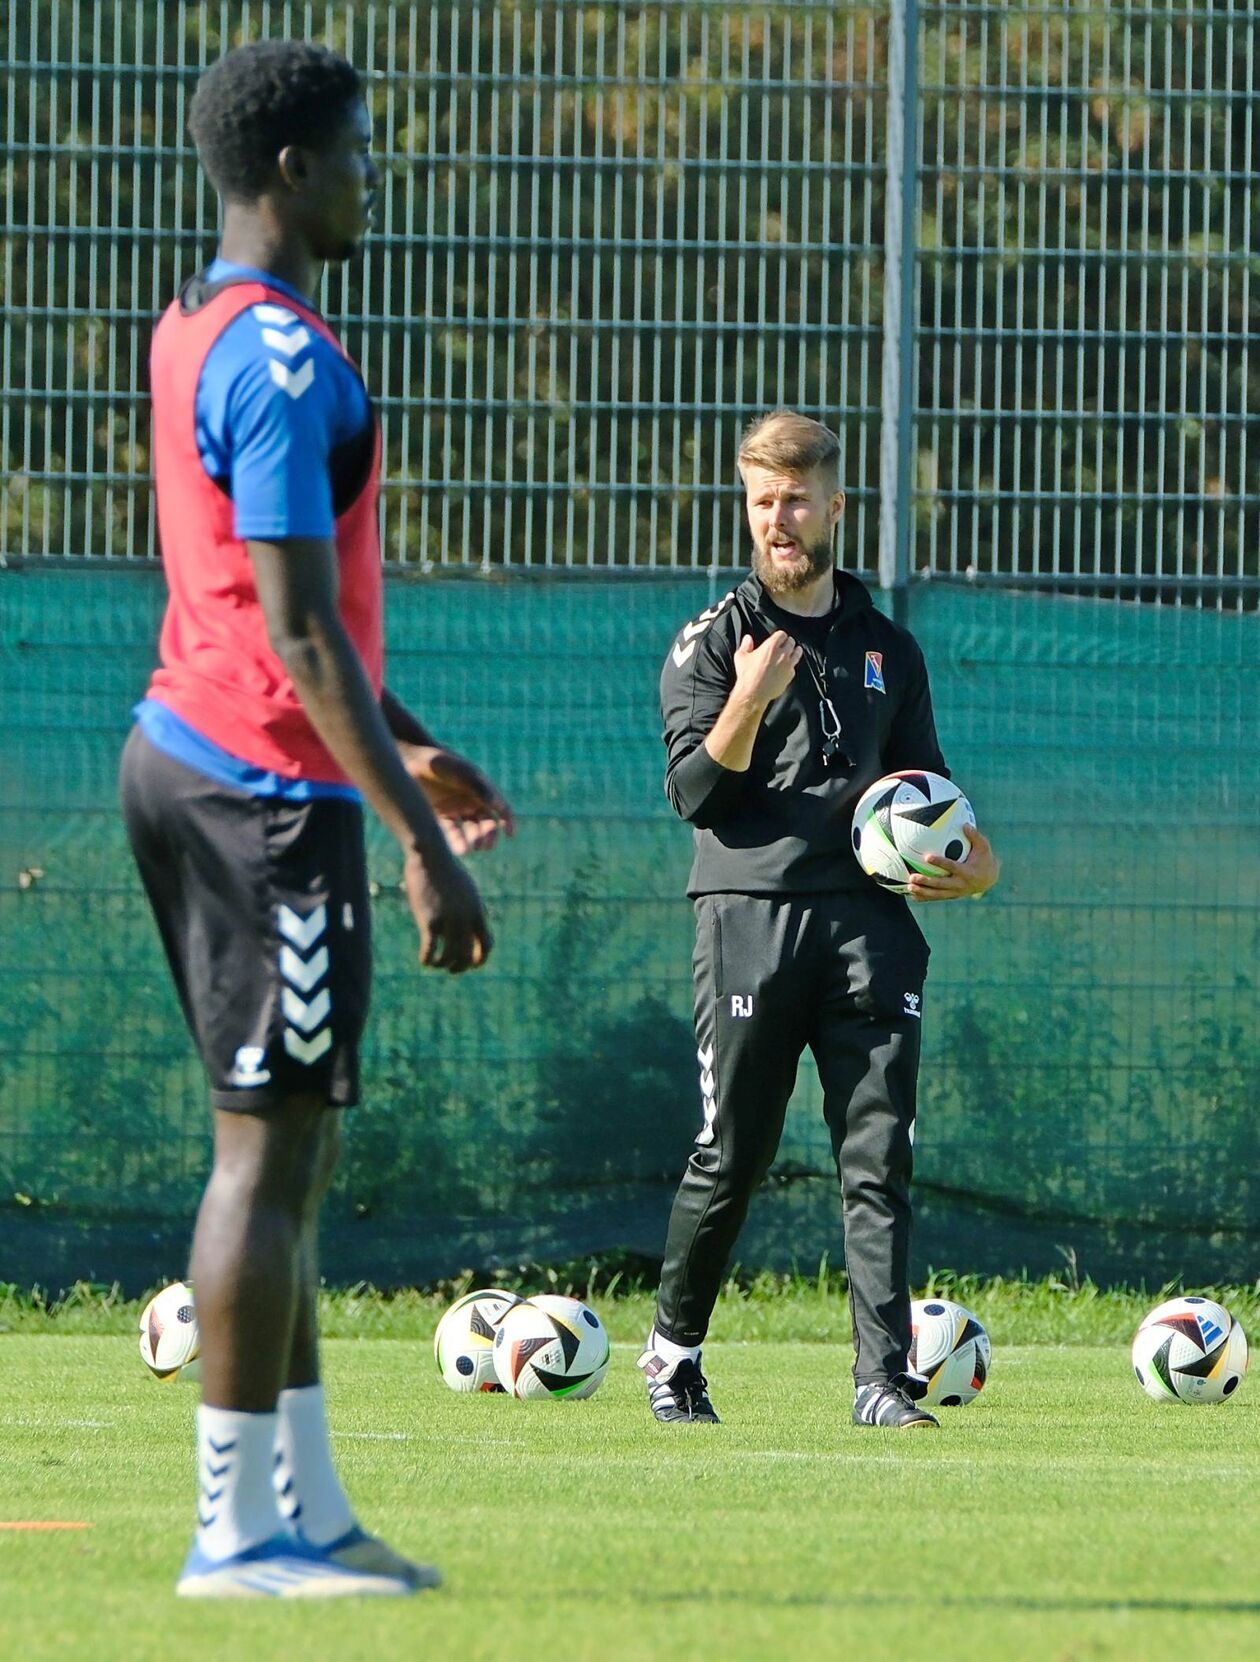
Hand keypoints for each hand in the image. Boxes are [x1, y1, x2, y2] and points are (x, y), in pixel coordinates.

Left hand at [399, 744, 515, 855]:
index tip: (510, 834)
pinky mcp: (439, 815)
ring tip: (467, 850)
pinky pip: (450, 831)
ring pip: (468, 830)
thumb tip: (497, 805)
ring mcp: (455, 808)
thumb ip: (480, 788)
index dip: (508, 821)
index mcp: (482, 789)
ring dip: (471, 841)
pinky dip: (455, 840)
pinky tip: (457, 849)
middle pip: (485, 824)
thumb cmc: (441, 763)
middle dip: (487, 836)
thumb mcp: (462, 773)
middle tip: (483, 846)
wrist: (412, 758)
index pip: (501, 808)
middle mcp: (471, 800)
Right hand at [403, 849, 492, 972]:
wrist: (431, 855)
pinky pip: (430, 950)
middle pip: (467, 955)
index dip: (480, 959)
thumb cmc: (446, 870)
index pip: (487, 944)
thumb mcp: (465, 889)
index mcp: (477, 911)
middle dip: (460, 967)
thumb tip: (470, 924)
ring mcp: (448, 920)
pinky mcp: (430, 920)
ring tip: (435, 964)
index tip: (472, 964)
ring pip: (448, 957)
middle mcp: (466, 918)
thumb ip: (470, 907)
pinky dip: (427, 960)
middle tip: (451, 969)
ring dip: (442, 964)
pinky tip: (424, 961)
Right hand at [731, 630, 802, 707]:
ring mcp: (788, 665)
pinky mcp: (790, 676)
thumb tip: (748, 638)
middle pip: (791, 642)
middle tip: (786, 644)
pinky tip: (788, 667)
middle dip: (788, 642)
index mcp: (771, 646)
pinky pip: (794, 667)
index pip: (782, 634)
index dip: (780, 636)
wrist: (753, 693)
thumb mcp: (740, 657)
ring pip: (797, 653)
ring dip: (795, 651)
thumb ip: (745, 645)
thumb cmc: (746, 675)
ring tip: (794, 651)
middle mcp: (782, 654)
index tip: (778, 638)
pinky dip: (791, 666)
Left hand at [907, 825, 999, 902]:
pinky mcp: (952, 896)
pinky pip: (937, 897)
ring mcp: (956, 892)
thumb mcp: (983, 846)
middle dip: (926, 881)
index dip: (940, 862)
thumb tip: (965, 824)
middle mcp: (961, 884)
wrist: (989, 879)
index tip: (927, 857)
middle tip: (912, 877)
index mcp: (968, 872)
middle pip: (941, 884)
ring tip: (909, 887)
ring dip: (923, 891)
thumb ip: (974, 836)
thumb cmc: (984, 859)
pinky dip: (925, 897)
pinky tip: (912, 896)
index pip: (952, 867)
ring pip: (937, 894)